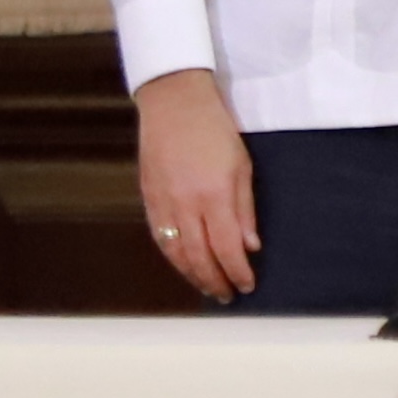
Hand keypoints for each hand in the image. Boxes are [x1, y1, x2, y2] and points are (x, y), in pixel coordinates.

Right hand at [137, 71, 256, 301]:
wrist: (173, 102)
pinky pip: (160, 238)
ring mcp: (163, 203)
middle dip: (215, 281)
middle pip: (200, 257)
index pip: (227, 248)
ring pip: (176, 253)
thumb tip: (250, 246)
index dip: (237, 272)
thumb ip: (244, 209)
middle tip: (227, 295)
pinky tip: (184, 265)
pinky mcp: (148, 198)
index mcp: (214, 195)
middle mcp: (186, 204)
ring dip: (192, 275)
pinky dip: (173, 257)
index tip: (247, 285)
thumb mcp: (241, 166)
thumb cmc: (214, 129)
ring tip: (207, 287)